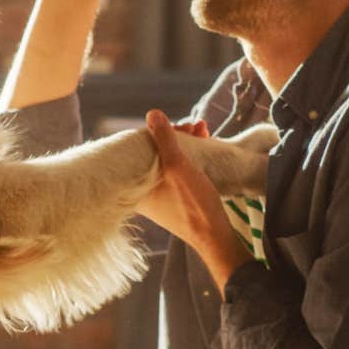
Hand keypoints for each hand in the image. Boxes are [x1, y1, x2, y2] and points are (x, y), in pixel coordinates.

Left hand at [138, 110, 252, 292]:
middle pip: (152, 152)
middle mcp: (142, 190)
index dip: (154, 132)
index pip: (135, 149)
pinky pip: (175, 168)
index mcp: (134, 186)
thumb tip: (152, 114)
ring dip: (184, 142)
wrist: (214, 235)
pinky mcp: (172, 195)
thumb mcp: (179, 167)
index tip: (176, 125)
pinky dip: (187, 155)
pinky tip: (203, 142)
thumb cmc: (194, 204)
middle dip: (174, 134)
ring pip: (166, 158)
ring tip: (202, 130)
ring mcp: (158, 193)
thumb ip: (165, 140)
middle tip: (192, 126)